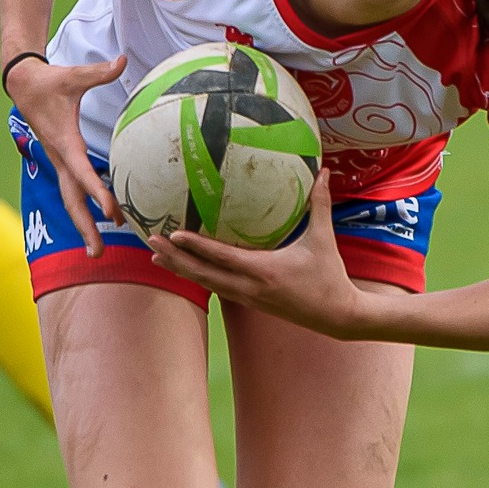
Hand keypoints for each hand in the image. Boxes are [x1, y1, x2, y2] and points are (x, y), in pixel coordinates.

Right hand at [5, 52, 126, 256]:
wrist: (23, 85)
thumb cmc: (50, 81)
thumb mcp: (74, 76)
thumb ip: (100, 72)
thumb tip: (123, 60)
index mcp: (65, 142)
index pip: (82, 174)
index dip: (97, 193)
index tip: (112, 212)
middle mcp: (60, 158)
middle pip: (72, 200)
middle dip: (85, 227)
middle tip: (99, 253)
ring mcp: (59, 162)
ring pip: (70, 200)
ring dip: (83, 224)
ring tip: (98, 251)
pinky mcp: (61, 161)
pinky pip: (72, 191)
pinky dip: (82, 209)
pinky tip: (99, 223)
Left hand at [150, 174, 367, 335]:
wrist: (337, 317)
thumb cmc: (330, 276)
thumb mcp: (323, 239)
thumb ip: (319, 204)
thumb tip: (322, 170)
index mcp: (264, 271)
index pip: (222, 257)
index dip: (196, 246)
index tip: (173, 234)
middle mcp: (250, 287)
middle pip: (203, 274)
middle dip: (175, 259)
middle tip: (151, 242)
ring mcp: (248, 298)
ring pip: (206, 284)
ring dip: (181, 269)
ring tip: (156, 257)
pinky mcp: (251, 303)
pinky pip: (217, 288)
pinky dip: (198, 277)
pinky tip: (185, 268)